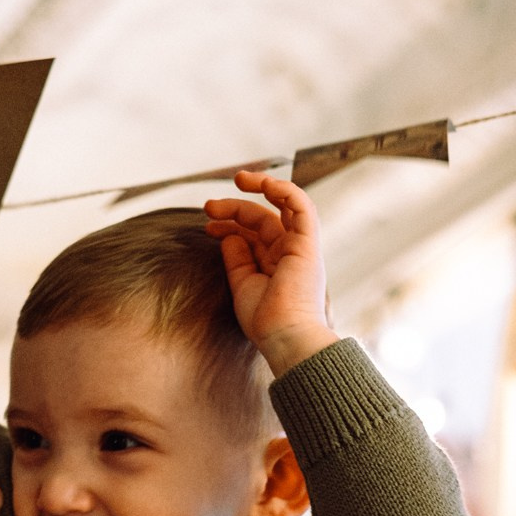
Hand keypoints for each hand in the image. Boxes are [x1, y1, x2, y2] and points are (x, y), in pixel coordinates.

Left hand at [202, 171, 334, 375]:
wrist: (283, 336)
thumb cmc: (264, 320)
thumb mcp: (242, 284)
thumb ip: (237, 259)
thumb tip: (229, 235)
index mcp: (276, 264)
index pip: (253, 233)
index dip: (229, 224)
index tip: (207, 227)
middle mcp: (290, 253)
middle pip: (262, 218)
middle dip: (234, 208)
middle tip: (207, 206)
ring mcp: (300, 247)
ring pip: (282, 206)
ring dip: (261, 188)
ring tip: (237, 179)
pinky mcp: (308, 244)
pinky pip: (302, 207)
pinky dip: (284, 190)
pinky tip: (263, 183)